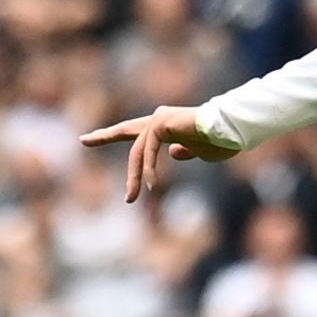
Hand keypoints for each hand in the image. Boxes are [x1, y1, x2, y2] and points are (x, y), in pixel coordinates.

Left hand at [81, 105, 236, 201]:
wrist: (233, 129)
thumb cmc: (222, 139)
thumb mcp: (201, 151)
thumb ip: (186, 151)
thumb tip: (173, 153)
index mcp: (165, 126)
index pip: (133, 132)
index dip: (111, 134)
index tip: (89, 137)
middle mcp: (158, 119)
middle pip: (126, 133)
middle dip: (104, 138)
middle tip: (83, 141)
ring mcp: (159, 119)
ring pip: (138, 152)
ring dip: (135, 177)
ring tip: (132, 198)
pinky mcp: (162, 123)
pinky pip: (149, 151)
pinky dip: (149, 169)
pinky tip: (151, 185)